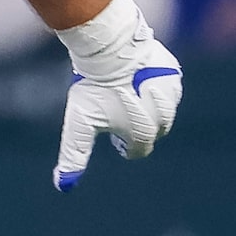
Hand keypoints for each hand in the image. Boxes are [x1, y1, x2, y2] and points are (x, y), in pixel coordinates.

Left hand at [53, 0, 181, 189]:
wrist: (109, 49)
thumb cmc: (93, 89)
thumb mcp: (79, 125)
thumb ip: (74, 155)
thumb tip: (62, 186)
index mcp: (144, 133)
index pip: (137, 150)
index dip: (122, 144)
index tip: (112, 137)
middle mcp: (164, 116)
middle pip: (152, 131)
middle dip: (135, 127)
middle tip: (116, 113)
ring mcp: (172, 93)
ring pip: (162, 109)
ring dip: (146, 107)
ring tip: (125, 96)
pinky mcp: (173, 73)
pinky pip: (166, 87)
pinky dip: (153, 87)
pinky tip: (135, 80)